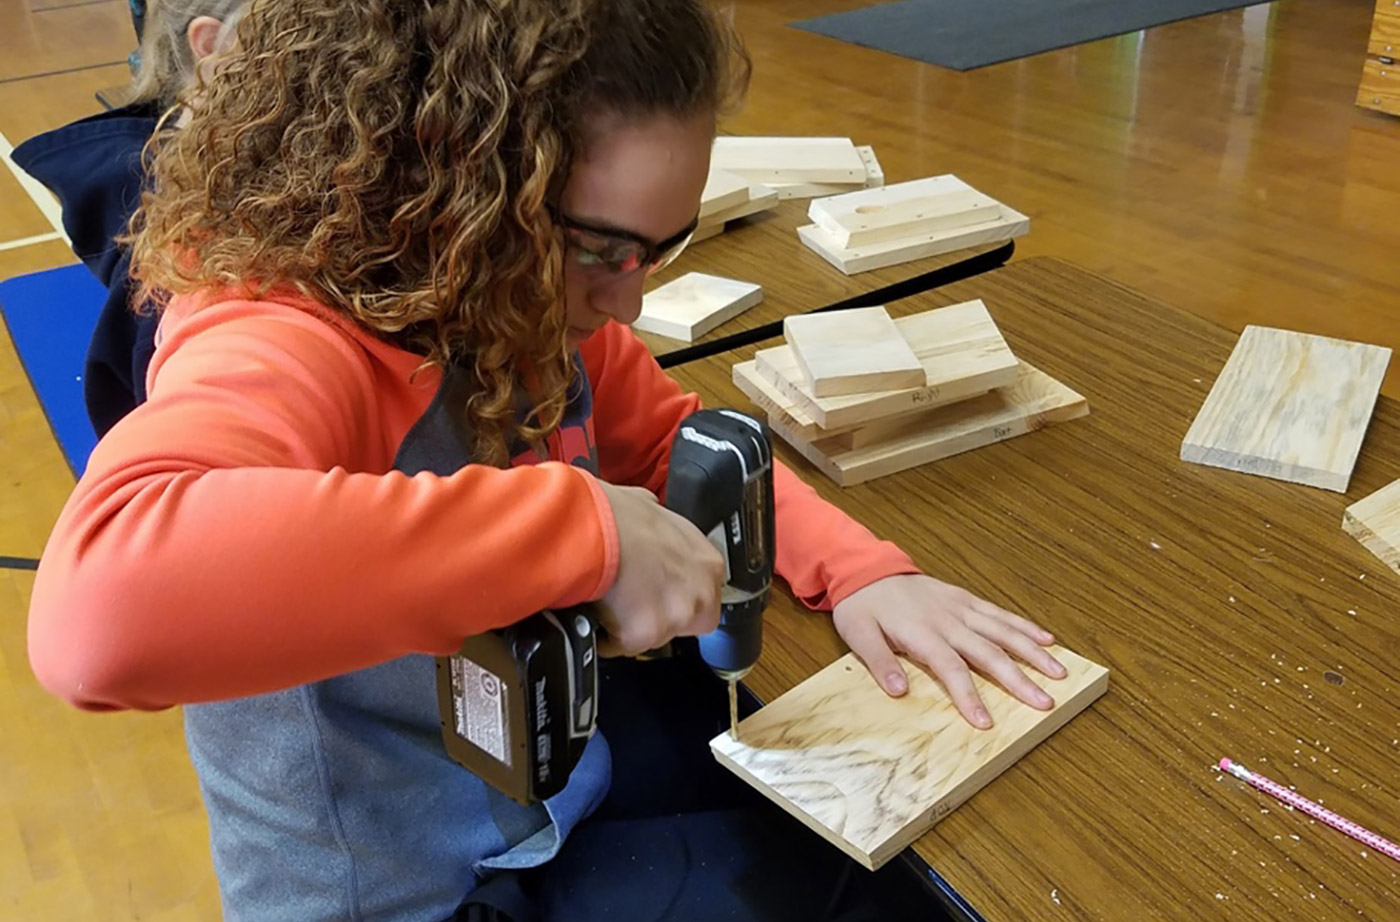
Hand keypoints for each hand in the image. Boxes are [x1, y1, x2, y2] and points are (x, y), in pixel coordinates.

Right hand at [595, 481, 723, 656]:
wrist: (590, 532)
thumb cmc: (616, 517)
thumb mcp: (652, 509)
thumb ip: (663, 530)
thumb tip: (651, 525)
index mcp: (708, 563)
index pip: (706, 594)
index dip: (678, 594)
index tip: (660, 592)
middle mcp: (699, 594)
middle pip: (688, 622)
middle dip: (662, 617)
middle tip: (634, 601)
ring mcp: (673, 619)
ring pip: (654, 636)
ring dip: (631, 626)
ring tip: (609, 598)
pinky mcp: (642, 636)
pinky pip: (621, 645)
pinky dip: (606, 636)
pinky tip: (596, 611)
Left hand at [831, 574, 1066, 728]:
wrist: (867, 568)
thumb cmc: (862, 606)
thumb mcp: (857, 634)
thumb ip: (878, 662)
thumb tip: (898, 691)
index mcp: (922, 633)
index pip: (951, 669)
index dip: (969, 696)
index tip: (985, 723)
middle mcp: (948, 620)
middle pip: (989, 653)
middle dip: (1018, 680)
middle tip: (1044, 703)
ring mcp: (961, 607)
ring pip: (1004, 631)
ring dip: (1033, 653)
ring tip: (1059, 673)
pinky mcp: (966, 598)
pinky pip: (999, 613)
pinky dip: (1025, 625)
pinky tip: (1047, 639)